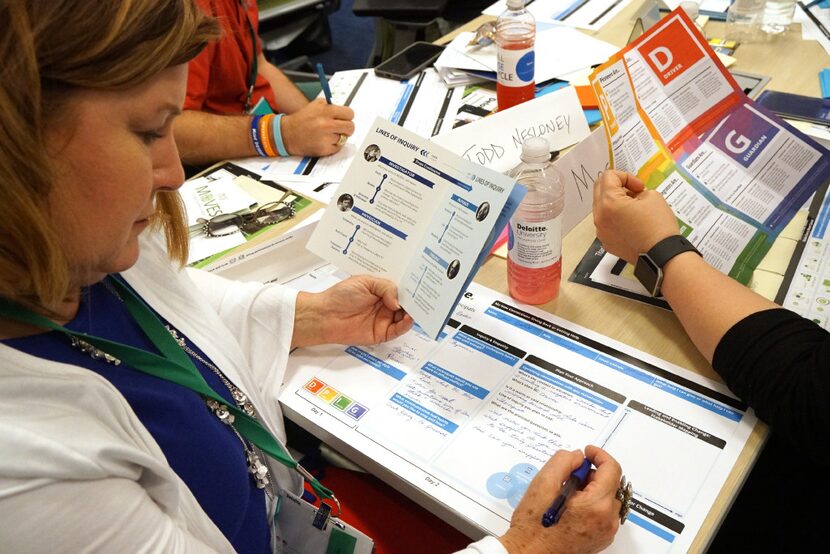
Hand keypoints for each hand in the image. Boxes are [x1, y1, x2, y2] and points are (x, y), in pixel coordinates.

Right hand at [280, 99, 354, 156]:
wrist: (288, 134)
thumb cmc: (302, 119)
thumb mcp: (316, 105)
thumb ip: (331, 106)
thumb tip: (345, 111)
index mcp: (327, 111)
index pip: (350, 114)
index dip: (347, 116)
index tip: (344, 118)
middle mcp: (327, 124)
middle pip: (351, 127)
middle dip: (346, 128)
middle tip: (340, 128)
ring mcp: (326, 138)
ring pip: (344, 138)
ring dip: (338, 137)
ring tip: (328, 134)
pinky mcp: (324, 149)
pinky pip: (338, 147)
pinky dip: (333, 145)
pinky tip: (324, 141)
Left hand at [291, 276, 412, 347]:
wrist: (325, 314)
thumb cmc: (341, 295)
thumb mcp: (365, 281)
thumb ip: (386, 288)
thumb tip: (399, 302)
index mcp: (382, 291)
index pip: (402, 290)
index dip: (412, 290)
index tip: (423, 287)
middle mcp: (385, 305)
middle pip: (407, 305)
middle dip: (416, 302)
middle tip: (426, 299)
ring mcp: (384, 319)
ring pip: (405, 318)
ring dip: (413, 314)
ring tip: (417, 309)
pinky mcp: (382, 333)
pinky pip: (398, 330)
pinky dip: (406, 325)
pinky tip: (408, 319)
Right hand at [499, 446, 622, 553]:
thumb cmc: (534, 525)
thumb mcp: (543, 483)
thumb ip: (563, 461)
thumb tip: (578, 456)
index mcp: (596, 505)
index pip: (611, 469)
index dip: (599, 455)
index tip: (587, 451)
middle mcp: (607, 520)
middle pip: (610, 484)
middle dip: (592, 474)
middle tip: (568, 477)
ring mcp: (606, 532)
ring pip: (607, 499)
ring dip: (592, 490)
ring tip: (566, 495)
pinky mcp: (601, 539)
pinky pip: (604, 513)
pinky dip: (592, 504)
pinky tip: (571, 508)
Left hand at [593, 170, 679, 263]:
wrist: (661, 255)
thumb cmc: (658, 225)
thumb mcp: (652, 196)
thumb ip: (636, 190)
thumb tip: (630, 196)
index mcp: (609, 202)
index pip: (608, 176)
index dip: (627, 176)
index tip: (640, 187)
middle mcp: (599, 216)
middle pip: (599, 189)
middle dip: (617, 186)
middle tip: (634, 193)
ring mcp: (600, 230)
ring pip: (601, 207)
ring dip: (615, 202)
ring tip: (634, 208)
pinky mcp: (605, 241)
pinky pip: (605, 222)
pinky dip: (615, 217)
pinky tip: (631, 223)